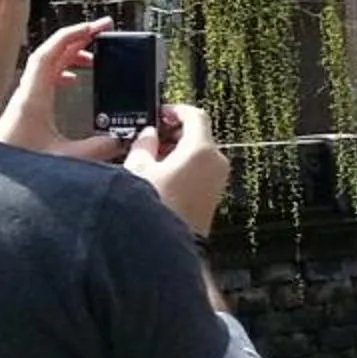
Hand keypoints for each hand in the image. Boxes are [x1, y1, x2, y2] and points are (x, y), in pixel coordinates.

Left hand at [0, 17, 125, 159]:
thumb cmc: (19, 170)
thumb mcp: (65, 159)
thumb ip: (97, 149)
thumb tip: (123, 139)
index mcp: (34, 96)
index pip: (51, 53)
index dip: (73, 35)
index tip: (98, 28)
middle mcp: (28, 93)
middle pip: (52, 53)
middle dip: (79, 38)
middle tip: (105, 32)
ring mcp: (26, 99)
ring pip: (50, 65)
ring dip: (73, 55)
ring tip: (97, 57)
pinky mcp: (27, 109)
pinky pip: (47, 80)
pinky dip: (65, 72)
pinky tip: (77, 81)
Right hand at [124, 103, 228, 237]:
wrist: (168, 247)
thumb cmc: (157, 209)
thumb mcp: (138, 168)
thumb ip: (144, 144)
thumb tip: (147, 136)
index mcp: (202, 150)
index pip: (196, 115)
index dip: (176, 110)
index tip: (161, 113)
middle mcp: (216, 163)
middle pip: (198, 134)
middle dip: (174, 132)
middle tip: (151, 136)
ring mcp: (218, 180)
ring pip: (199, 153)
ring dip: (177, 149)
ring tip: (150, 158)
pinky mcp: (213, 194)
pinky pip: (200, 170)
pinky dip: (183, 165)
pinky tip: (161, 174)